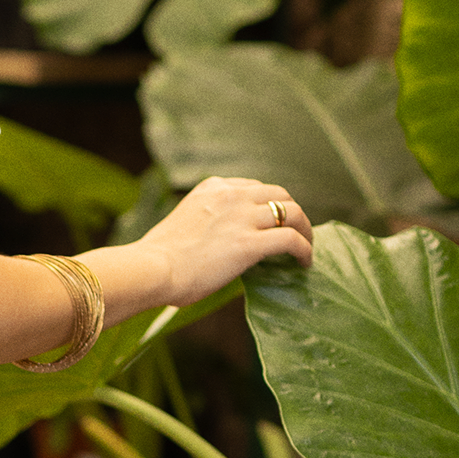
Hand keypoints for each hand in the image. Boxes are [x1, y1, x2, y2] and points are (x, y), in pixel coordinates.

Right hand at [143, 178, 312, 303]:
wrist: (151, 269)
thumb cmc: (157, 258)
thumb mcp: (185, 223)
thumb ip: (207, 222)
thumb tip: (219, 244)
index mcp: (214, 188)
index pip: (254, 187)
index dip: (269, 205)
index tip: (272, 221)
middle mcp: (232, 195)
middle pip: (279, 194)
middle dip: (292, 212)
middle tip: (296, 232)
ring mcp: (243, 218)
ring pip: (292, 212)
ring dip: (305, 230)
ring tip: (306, 247)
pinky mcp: (250, 243)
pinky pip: (291, 240)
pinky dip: (305, 250)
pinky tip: (306, 262)